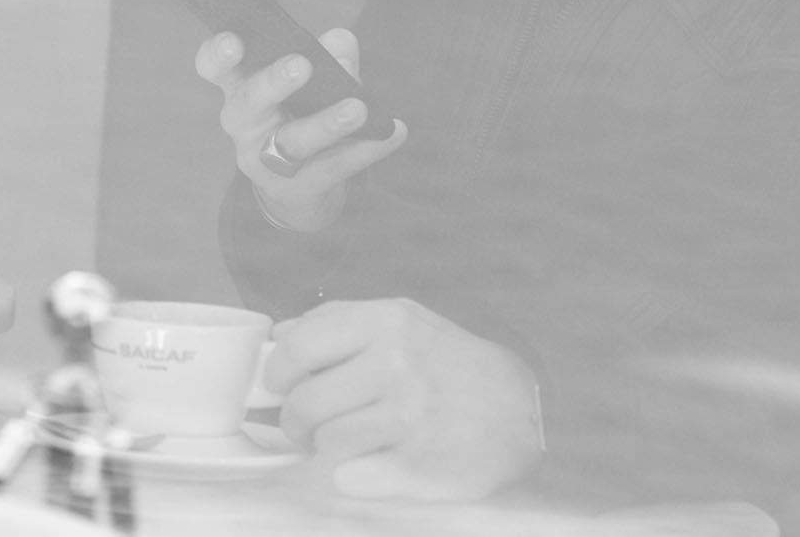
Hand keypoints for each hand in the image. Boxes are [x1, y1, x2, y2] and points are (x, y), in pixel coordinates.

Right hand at [194, 27, 404, 231]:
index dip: (217, 55)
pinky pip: (333, 167)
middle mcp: (244, 125)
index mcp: (240, 87)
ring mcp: (265, 161)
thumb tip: (342, 43)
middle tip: (303, 65)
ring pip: (293, 142)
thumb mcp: (312, 82)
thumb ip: (328, 56)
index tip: (234, 41)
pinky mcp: (296, 188)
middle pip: (249, 103)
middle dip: (274, 82)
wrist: (299, 189)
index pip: (214, 68)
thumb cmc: (300, 114)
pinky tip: (394, 132)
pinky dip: (366, 149)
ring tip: (358, 108)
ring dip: (326, 123)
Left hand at [269, 299, 544, 501]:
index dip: (277, 373)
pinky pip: (351, 477)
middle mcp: (398, 364)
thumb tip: (279, 335)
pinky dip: (348, 476)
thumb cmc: (448, 365)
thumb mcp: (403, 323)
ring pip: (327, 443)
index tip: (279, 386)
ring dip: (324, 450)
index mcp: (387, 323)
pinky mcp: (421, 464)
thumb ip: (339, 323)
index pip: (299, 347)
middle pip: (306, 402)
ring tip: (340, 445)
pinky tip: (364, 465)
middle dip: (296, 421)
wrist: (522, 409)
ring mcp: (411, 415)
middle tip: (305, 427)